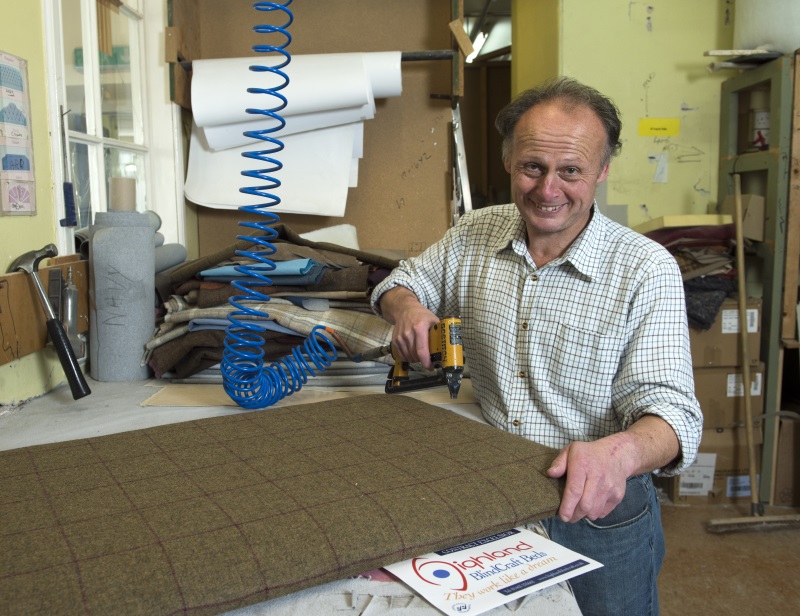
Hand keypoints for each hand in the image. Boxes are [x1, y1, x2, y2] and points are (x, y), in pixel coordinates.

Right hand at [379, 287, 439, 369]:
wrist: (404, 309)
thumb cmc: (422, 315)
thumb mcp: (434, 320)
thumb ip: (439, 333)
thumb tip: (447, 347)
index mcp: (419, 328)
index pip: (422, 351)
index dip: (426, 362)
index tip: (431, 367)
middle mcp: (408, 334)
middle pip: (415, 356)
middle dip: (423, 361)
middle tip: (428, 360)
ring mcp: (400, 338)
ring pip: (408, 357)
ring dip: (416, 360)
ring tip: (421, 356)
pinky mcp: (395, 340)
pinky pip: (402, 355)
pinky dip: (408, 358)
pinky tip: (413, 354)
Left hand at [546, 415, 679, 522]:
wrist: (622, 453)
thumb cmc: (592, 452)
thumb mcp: (573, 450)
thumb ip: (559, 462)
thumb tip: (551, 473)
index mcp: (585, 464)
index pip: (574, 491)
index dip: (567, 506)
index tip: (562, 514)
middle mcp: (598, 477)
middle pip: (584, 506)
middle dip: (573, 515)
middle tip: (567, 515)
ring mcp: (610, 488)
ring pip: (594, 511)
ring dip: (584, 515)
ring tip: (577, 510)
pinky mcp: (618, 496)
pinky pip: (603, 512)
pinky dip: (595, 513)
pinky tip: (591, 505)